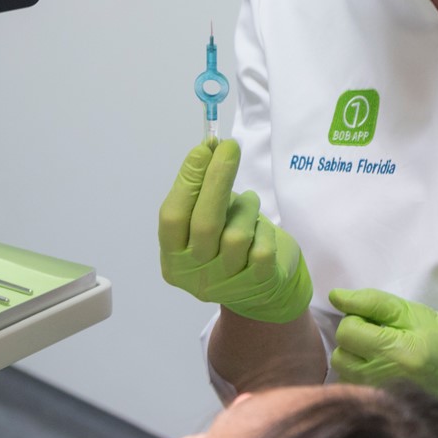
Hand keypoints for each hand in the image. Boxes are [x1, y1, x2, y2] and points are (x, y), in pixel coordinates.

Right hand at [158, 139, 311, 323]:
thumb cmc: (225, 244)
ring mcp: (225, 284)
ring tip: (249, 204)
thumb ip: (201, 192)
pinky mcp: (257, 285)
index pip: (173, 216)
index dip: (187, 181)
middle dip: (217, 179)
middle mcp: (193, 274)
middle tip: (229, 147)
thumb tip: (208, 148)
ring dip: (247, 209)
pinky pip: (262, 248)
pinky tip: (261, 230)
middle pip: (204, 223)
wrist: (260, 290)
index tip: (203, 148)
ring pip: (237, 235)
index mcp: (173, 256)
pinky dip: (264, 231)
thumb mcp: (206, 221)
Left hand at [330, 288, 437, 437]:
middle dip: (354, 340)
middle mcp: (382, 379)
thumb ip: (373, 303)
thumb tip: (335, 296)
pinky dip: (360, 375)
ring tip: (382, 354)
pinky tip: (382, 371)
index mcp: (395, 352)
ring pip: (342, 371)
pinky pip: (353, 386)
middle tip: (381, 337)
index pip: (348, 331)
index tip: (380, 323)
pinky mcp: (380, 406)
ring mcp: (380, 397)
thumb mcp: (415, 313)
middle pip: (340, 353)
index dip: (359, 320)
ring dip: (355, 358)